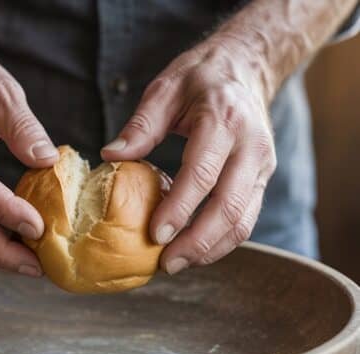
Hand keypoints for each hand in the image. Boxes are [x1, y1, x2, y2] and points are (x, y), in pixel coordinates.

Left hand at [102, 40, 275, 273]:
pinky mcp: (263, 180)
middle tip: (167, 264)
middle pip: (229, 207)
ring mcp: (262, 166)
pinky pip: (247, 220)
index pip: (202, 174)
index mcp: (224, 120)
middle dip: (198, 242)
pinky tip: (197, 251)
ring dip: (212, 249)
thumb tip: (110, 156)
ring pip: (243, 220)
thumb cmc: (201, 78)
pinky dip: (222, 241)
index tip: (155, 235)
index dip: (179, 209)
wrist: (247, 69)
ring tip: (179, 263)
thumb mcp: (166, 88)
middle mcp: (251, 146)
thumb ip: (140, 125)